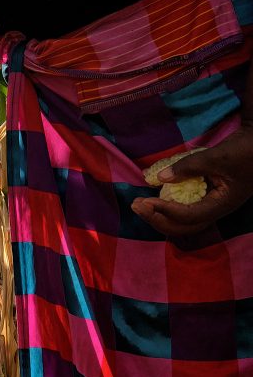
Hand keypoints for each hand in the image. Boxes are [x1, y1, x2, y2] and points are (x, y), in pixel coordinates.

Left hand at [131, 127, 252, 236]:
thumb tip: (160, 178)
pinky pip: (183, 210)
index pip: (189, 216)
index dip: (166, 211)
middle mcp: (216, 209)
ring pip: (181, 221)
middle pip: (183, 226)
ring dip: (158, 216)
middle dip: (157, 219)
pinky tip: (152, 200)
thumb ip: (189, 167)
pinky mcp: (206, 197)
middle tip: (136, 206)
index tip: (145, 202)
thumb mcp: (217, 157)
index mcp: (222, 204)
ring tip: (138, 205)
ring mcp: (211, 205)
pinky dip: (165, 208)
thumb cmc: (245, 150)